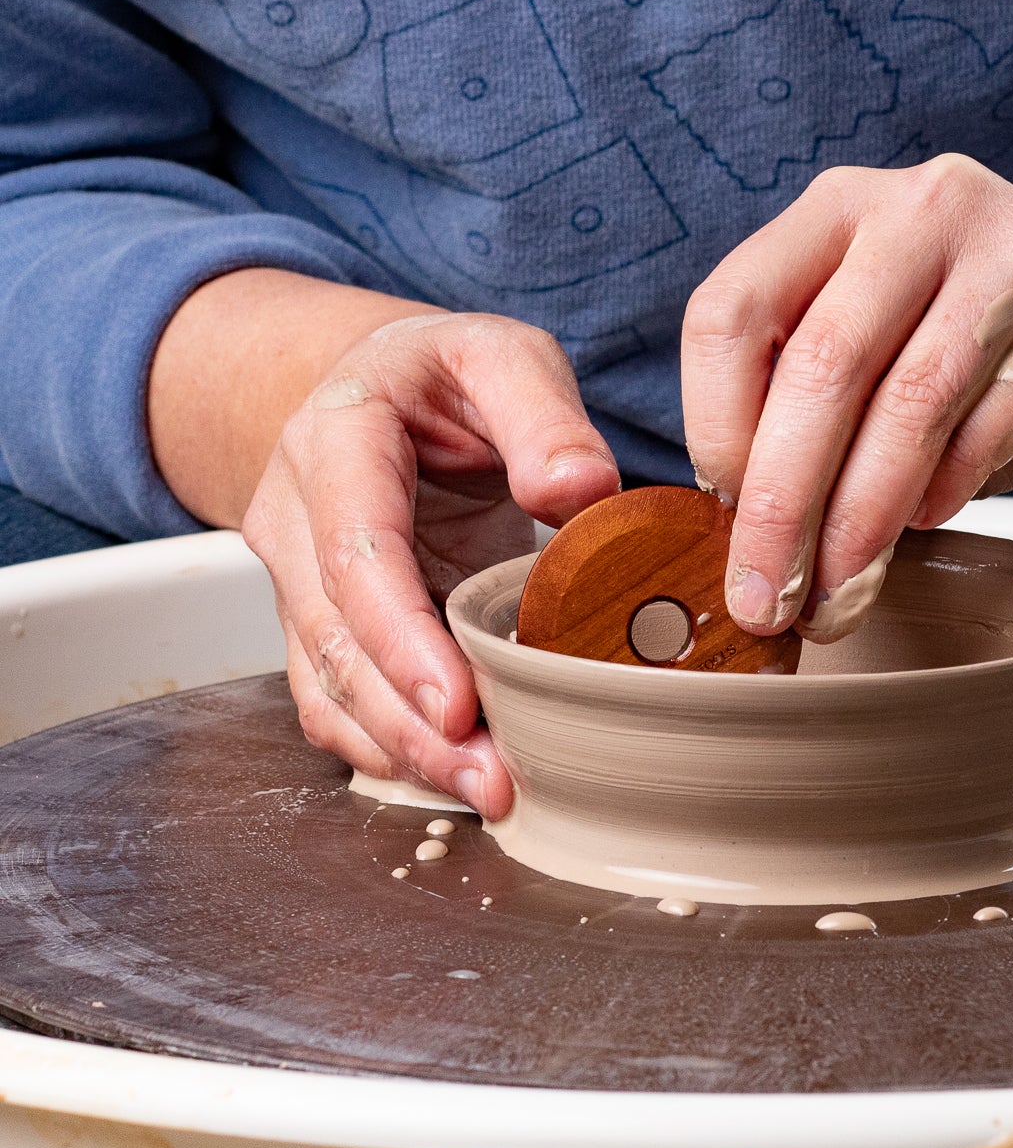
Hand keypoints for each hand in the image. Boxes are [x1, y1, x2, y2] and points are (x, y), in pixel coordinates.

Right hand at [238, 311, 619, 814]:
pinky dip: (383, 745)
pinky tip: (443, 775)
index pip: (355, 552)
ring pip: (327, 683)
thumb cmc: (445, 375)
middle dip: (408, 721)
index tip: (457, 704)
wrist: (382, 386)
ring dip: (400, 749)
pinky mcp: (321, 619)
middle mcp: (295, 516)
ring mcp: (298, 576)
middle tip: (489, 778)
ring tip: (484, 790)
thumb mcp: (503, 357)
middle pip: (334, 638)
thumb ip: (544, 415)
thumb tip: (583, 492)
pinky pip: (332, 697)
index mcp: (336, 441)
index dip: (402, 638)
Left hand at [682, 152, 1012, 640]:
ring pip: (913, 400)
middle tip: (767, 597)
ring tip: (838, 593)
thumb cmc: (971, 357)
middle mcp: (924, 208)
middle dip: (784, 503)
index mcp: (837, 209)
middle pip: (823, 364)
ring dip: (863, 519)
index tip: (719, 514)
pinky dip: (950, 487)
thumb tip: (733, 524)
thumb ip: (796, 401)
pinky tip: (926, 523)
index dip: (712, 426)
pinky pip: (1001, 419)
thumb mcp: (866, 352)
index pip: (732, 311)